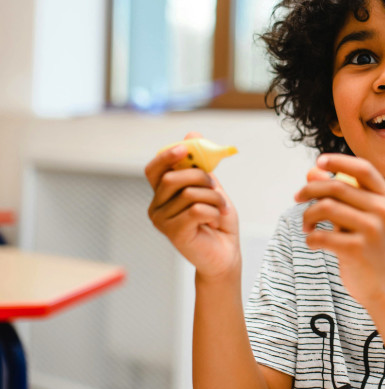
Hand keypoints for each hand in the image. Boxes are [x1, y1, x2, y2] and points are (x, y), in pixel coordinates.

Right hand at [145, 132, 240, 280]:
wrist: (226, 254)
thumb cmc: (217, 220)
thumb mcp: (212, 187)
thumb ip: (200, 165)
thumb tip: (192, 134)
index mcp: (162, 194)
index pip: (154, 169)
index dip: (167, 156)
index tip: (185, 149)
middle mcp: (156, 207)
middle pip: (172, 178)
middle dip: (200, 176)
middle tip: (216, 187)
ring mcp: (162, 222)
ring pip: (189, 193)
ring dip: (214, 198)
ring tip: (220, 209)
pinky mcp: (174, 233)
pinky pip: (197, 210)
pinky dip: (214, 212)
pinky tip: (215, 222)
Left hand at [294, 153, 384, 311]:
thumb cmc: (369, 247)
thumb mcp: (359, 217)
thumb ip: (339, 195)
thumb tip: (311, 172)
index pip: (363, 168)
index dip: (339, 161)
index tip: (318, 163)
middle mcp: (383, 210)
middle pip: (337, 186)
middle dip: (309, 190)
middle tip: (296, 198)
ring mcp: (373, 230)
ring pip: (326, 208)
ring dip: (307, 216)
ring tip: (306, 227)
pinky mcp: (358, 250)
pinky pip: (322, 235)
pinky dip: (311, 238)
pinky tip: (313, 242)